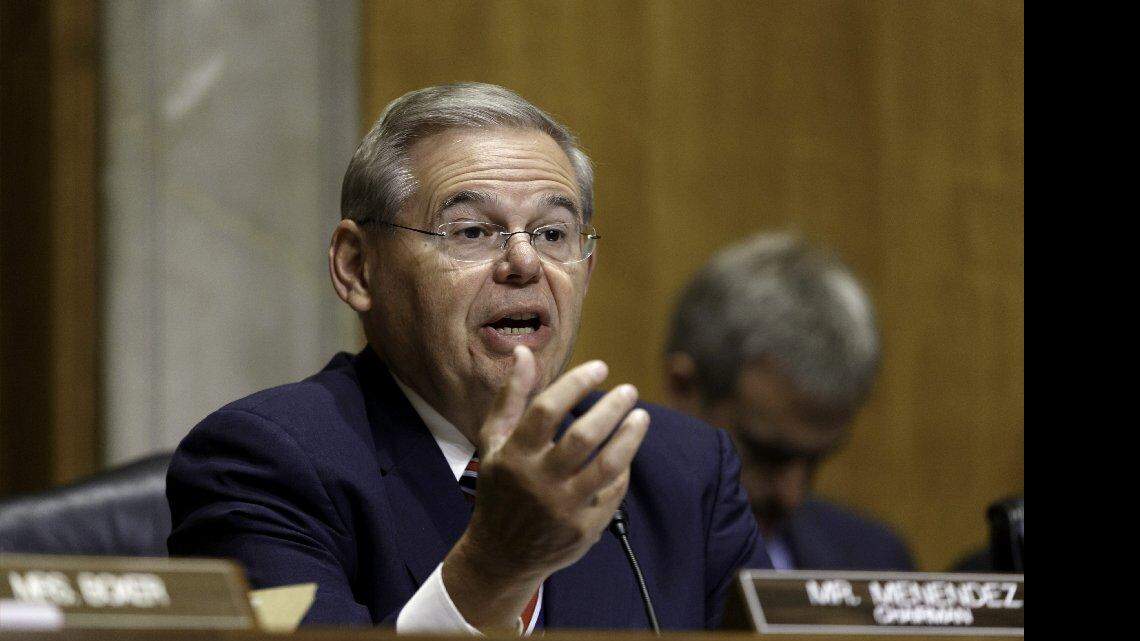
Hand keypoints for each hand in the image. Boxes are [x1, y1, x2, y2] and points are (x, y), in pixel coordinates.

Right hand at [442, 345, 649, 629]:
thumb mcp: (494, 442)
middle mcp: (538, 481)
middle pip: (584, 437)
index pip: (546, 409)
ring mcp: (563, 507)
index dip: (576, 383)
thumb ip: (511, 397)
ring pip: (608, 466)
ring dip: (630, 437)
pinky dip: (623, 469)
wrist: (501, 554)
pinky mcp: (583, 528)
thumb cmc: (500, 487)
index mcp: (514, 455)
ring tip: (641, 417)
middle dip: (612, 408)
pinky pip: (613, 492)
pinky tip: (626, 450)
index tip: (600, 368)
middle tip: (629, 391)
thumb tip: (525, 352)